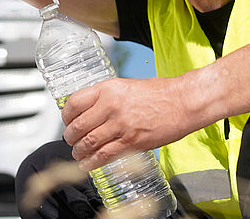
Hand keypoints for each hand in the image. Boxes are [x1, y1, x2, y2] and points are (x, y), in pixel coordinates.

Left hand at [61, 77, 192, 170]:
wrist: (184, 102)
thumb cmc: (161, 92)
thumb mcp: (127, 85)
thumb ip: (108, 97)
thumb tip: (90, 109)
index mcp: (108, 89)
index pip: (73, 103)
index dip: (66, 116)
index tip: (67, 121)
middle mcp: (110, 106)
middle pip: (77, 126)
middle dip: (70, 137)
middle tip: (71, 140)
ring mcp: (120, 125)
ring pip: (87, 143)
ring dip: (79, 152)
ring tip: (78, 154)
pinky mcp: (131, 142)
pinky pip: (103, 155)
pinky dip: (91, 163)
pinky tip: (87, 165)